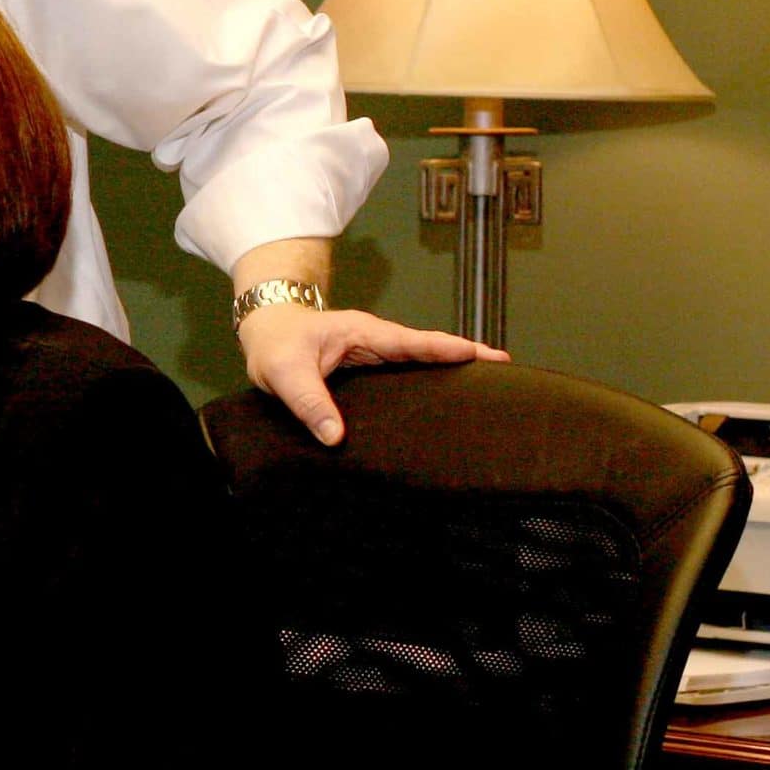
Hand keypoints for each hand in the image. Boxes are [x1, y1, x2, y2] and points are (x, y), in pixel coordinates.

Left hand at [237, 306, 507, 446]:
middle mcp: (374, 340)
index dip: (442, 349)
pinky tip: (446, 397)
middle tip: (505, 368)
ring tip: (490, 385)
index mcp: (361, 333)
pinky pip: (406, 371)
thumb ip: (308, 402)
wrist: (264, 332)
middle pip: (427, 349)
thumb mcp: (285, 373)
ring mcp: (374, 353)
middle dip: (463, 356)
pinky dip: (430, 378)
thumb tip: (336, 437)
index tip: (478, 356)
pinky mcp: (370, 368)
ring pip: (419, 360)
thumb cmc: (274, 346)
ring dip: (450, 369)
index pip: (410, 341)